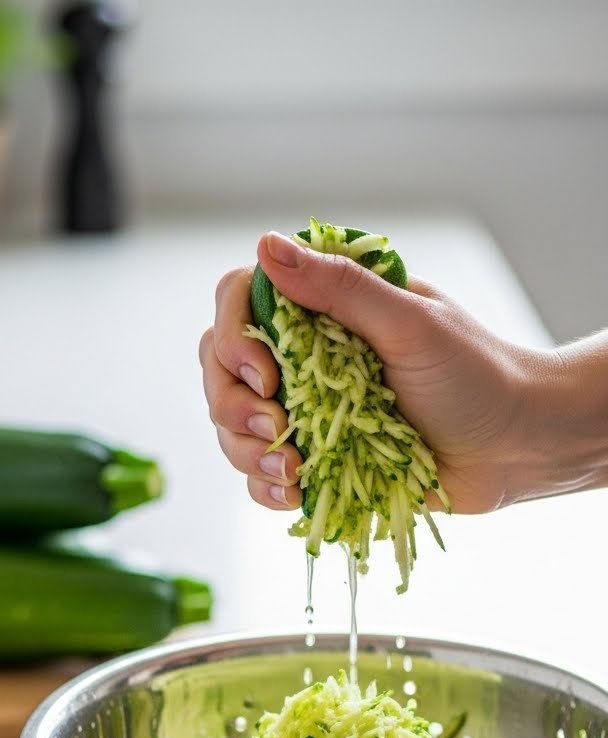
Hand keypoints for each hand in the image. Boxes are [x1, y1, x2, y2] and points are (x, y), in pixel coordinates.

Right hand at [199, 231, 607, 514]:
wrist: (516, 447)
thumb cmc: (477, 376)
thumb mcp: (410, 323)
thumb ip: (340, 287)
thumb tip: (267, 246)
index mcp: (323, 309)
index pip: (239, 302)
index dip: (233, 337)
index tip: (264, 373)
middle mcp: (304, 357)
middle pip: (220, 368)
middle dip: (232, 402)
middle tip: (276, 424)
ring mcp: (307, 411)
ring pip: (232, 425)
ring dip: (246, 451)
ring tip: (293, 469)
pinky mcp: (318, 461)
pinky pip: (261, 475)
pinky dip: (264, 487)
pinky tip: (292, 491)